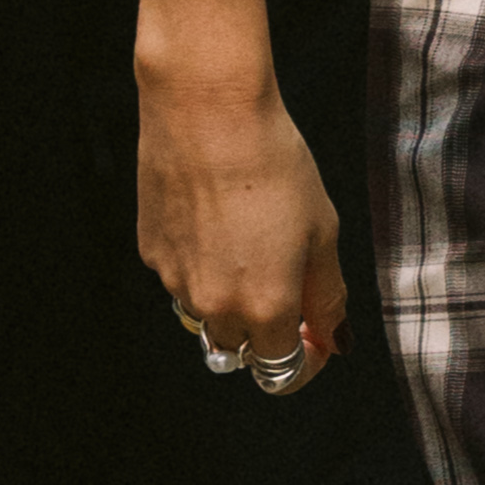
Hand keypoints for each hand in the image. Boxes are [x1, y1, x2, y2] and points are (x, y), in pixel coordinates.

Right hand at [134, 0, 348, 386]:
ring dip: (231, 302)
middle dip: (267, 334)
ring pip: (206, 317)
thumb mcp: (323, 231)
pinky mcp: (150, 251)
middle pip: (241, 351)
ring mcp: (176, 280)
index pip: (281, 373)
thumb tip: (334, 338)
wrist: (208, 111)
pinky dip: (201, 267)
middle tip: (288, 286)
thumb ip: (328, 295)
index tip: (316, 340)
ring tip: (249, 240)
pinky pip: (181, 279)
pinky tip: (215, 219)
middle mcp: (214, 305)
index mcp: (265, 307)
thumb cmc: (275, 163)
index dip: (306, 362)